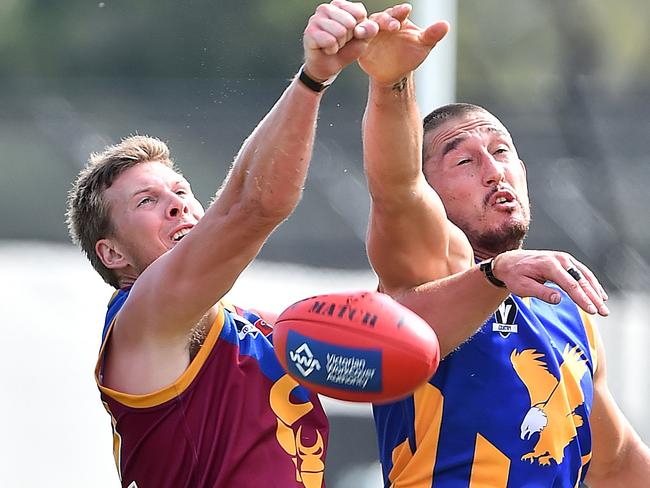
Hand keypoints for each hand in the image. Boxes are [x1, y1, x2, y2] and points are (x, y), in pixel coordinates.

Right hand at [303, 0, 379, 81]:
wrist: (329, 66)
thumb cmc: (345, 49)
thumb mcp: (363, 39)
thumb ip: (370, 30)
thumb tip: (365, 27)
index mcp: (340, 5)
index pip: (359, 12)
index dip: (359, 29)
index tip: (351, 34)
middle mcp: (326, 8)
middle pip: (349, 22)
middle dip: (348, 37)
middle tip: (340, 41)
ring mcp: (315, 19)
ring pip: (340, 31)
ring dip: (339, 44)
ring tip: (333, 45)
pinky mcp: (309, 32)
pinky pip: (329, 41)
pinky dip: (331, 49)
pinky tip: (326, 49)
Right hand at [358, 3, 448, 85]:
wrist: (394, 74)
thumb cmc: (410, 56)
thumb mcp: (423, 46)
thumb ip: (432, 35)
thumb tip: (445, 25)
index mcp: (398, 20)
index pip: (398, 12)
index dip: (401, 11)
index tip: (406, 10)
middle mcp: (382, 24)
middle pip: (381, 18)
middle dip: (386, 20)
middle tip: (392, 26)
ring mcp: (370, 34)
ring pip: (365, 27)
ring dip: (365, 28)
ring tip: (365, 32)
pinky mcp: (360, 45)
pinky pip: (355, 40)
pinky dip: (354, 39)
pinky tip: (354, 39)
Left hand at [492, 250, 609, 315]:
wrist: (509, 261)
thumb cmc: (514, 275)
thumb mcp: (522, 287)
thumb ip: (540, 292)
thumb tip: (558, 299)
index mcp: (548, 265)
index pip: (570, 284)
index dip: (582, 299)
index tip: (592, 310)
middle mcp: (559, 259)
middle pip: (581, 280)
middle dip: (594, 297)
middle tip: (604, 312)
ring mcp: (564, 258)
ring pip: (585, 276)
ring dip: (596, 291)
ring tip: (603, 306)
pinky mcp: (566, 261)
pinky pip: (582, 272)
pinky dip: (591, 283)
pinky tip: (599, 294)